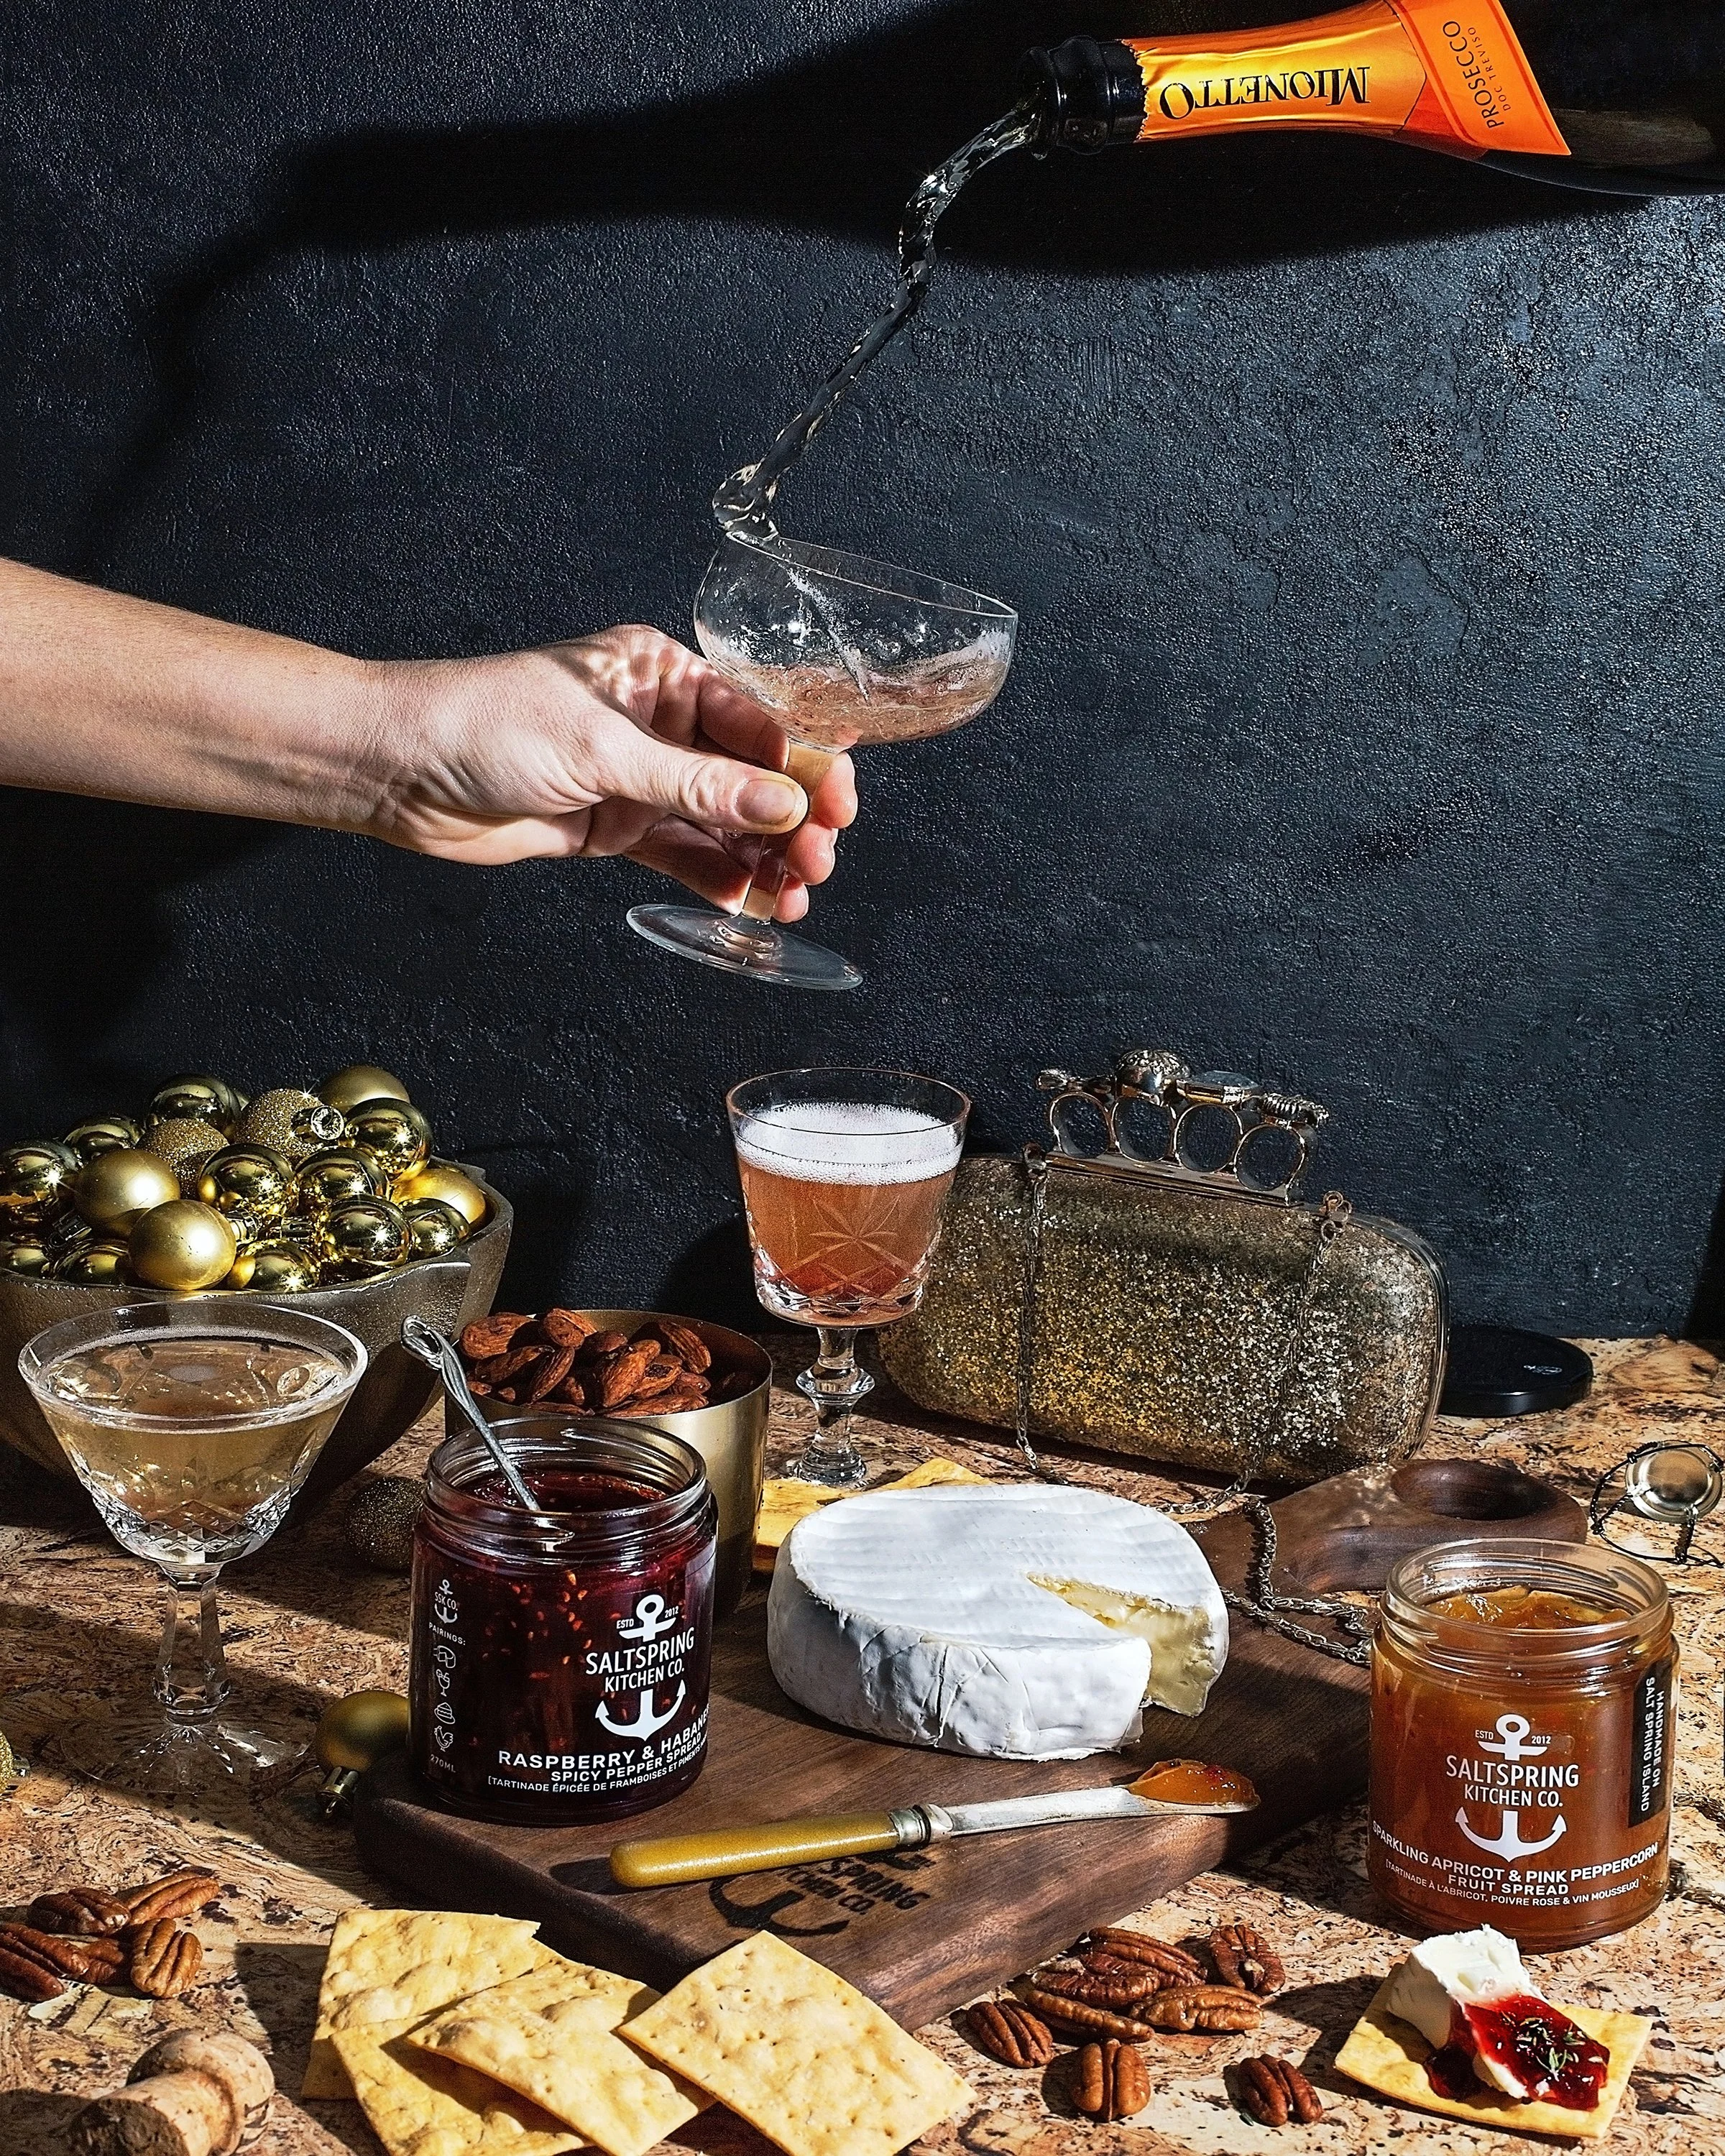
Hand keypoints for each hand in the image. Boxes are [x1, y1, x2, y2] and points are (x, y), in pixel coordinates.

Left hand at [368, 625, 856, 918]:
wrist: (399, 769)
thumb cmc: (485, 723)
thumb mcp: (601, 749)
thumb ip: (695, 785)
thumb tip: (781, 804)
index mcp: (659, 672)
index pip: (754, 717)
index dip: (801, 763)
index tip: (837, 804)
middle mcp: (657, 722)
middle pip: (748, 775)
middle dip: (789, 819)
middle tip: (818, 861)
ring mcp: (636, 779)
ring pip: (720, 823)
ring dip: (761, 858)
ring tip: (796, 895)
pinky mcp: (613, 828)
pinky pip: (681, 856)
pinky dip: (717, 879)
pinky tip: (752, 902)